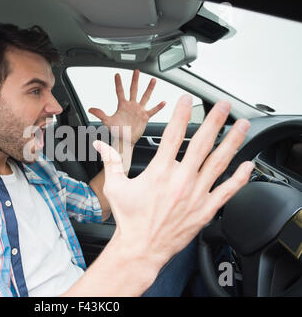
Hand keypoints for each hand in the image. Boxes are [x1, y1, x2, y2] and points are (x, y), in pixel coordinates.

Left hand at [88, 69, 165, 145]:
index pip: (120, 91)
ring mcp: (139, 110)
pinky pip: (153, 110)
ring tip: (153, 80)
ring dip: (149, 88)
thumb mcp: (107, 122)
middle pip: (133, 90)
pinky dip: (158, 107)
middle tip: (136, 70)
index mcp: (122, 105)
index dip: (118, 83)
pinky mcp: (145, 117)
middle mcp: (131, 105)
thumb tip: (90, 109)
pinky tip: (163, 102)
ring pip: (145, 97)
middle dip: (135, 80)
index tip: (117, 74)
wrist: (125, 140)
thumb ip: (100, 114)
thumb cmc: (116, 131)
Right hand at [93, 94, 253, 266]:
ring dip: (232, 141)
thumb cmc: (129, 219)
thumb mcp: (115, 187)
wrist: (142, 248)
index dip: (181, 114)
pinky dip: (239, 177)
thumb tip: (99, 144)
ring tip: (240, 126)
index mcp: (159, 172)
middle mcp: (180, 180)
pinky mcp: (205, 209)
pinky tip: (247, 164)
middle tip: (223, 106)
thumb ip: (111, 161)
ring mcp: (195, 195)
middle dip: (214, 121)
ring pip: (218, 162)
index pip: (172, 135)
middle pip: (201, 143)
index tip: (186, 100)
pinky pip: (227, 191)